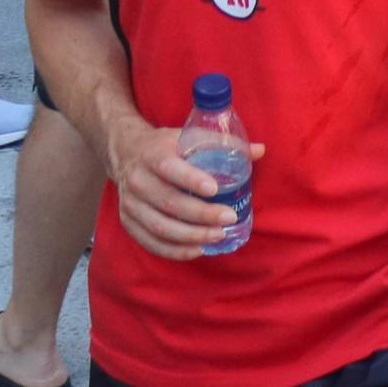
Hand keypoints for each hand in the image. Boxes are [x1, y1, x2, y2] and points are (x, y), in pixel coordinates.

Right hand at [108, 117, 251, 258]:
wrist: (127, 153)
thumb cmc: (167, 146)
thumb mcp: (190, 136)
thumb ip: (223, 143)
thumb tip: (261, 150)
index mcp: (152, 154)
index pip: (169, 168)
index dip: (191, 179)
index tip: (215, 188)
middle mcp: (137, 180)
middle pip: (168, 202)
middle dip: (201, 214)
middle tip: (228, 218)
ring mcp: (130, 204)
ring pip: (159, 226)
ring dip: (191, 235)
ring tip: (218, 235)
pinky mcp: (128, 222)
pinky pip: (150, 242)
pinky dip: (173, 250)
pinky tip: (197, 249)